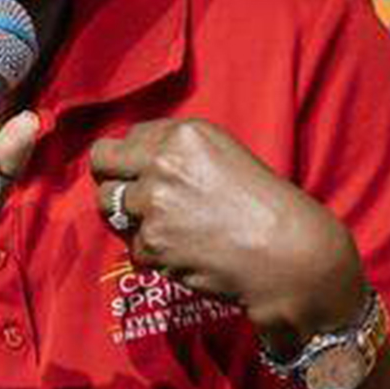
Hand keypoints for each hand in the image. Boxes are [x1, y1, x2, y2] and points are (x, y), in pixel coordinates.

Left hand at [88, 119, 362, 349]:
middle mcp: (162, 162)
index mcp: (183, 134)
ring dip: (128, 218)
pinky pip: (132, 246)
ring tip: (164, 227)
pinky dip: (152, 253)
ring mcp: (153, 203)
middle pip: (102, 163)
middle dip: (112, 180)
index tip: (145, 173)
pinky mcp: (151, 243)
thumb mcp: (223, 156)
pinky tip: (183, 252)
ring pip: (109, 206)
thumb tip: (132, 162)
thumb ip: (176, 153)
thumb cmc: (265, 207)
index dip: (133, 158)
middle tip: (130, 198)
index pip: (128, 137)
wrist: (287, 254)